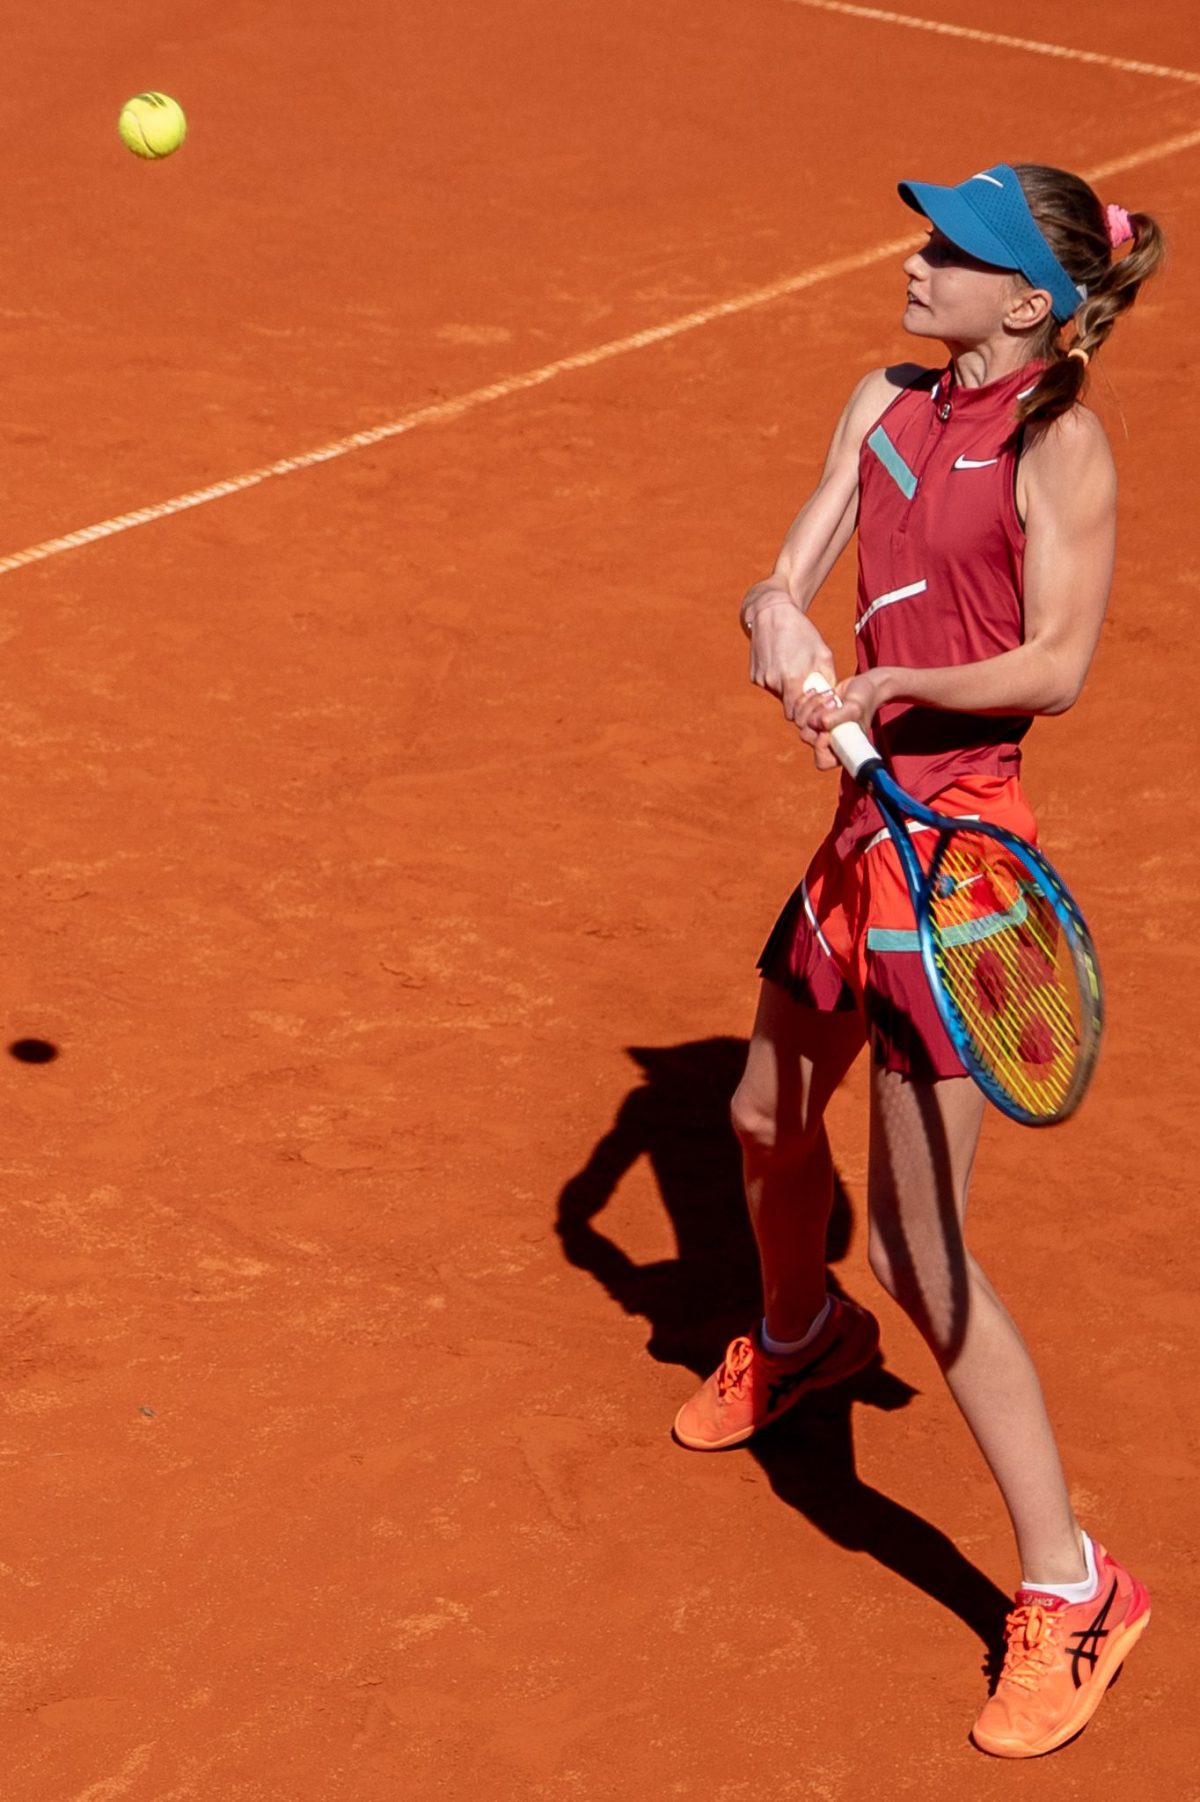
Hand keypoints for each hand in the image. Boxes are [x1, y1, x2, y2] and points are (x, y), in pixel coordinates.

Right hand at [745, 592, 836, 721]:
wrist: (771, 613)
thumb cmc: (802, 632)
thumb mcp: (823, 654)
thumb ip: (828, 680)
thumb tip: (831, 701)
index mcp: (790, 679)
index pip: (797, 715)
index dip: (808, 713)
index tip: (818, 703)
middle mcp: (772, 682)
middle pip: (788, 707)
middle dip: (800, 704)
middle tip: (811, 691)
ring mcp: (760, 679)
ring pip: (779, 696)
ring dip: (789, 691)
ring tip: (797, 671)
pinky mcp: (754, 675)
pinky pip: (770, 686)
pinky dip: (778, 681)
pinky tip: (784, 663)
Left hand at [794, 669, 889, 770]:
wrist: (861, 686)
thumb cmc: (863, 700)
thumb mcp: (855, 708)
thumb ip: (839, 717)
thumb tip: (819, 723)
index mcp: (842, 749)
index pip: (822, 761)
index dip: (821, 745)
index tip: (829, 729)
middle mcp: (827, 742)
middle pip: (806, 737)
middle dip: (817, 715)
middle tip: (833, 703)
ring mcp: (817, 729)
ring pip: (800, 722)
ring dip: (813, 704)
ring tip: (830, 696)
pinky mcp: (810, 716)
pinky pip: (796, 711)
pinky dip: (805, 699)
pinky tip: (818, 692)